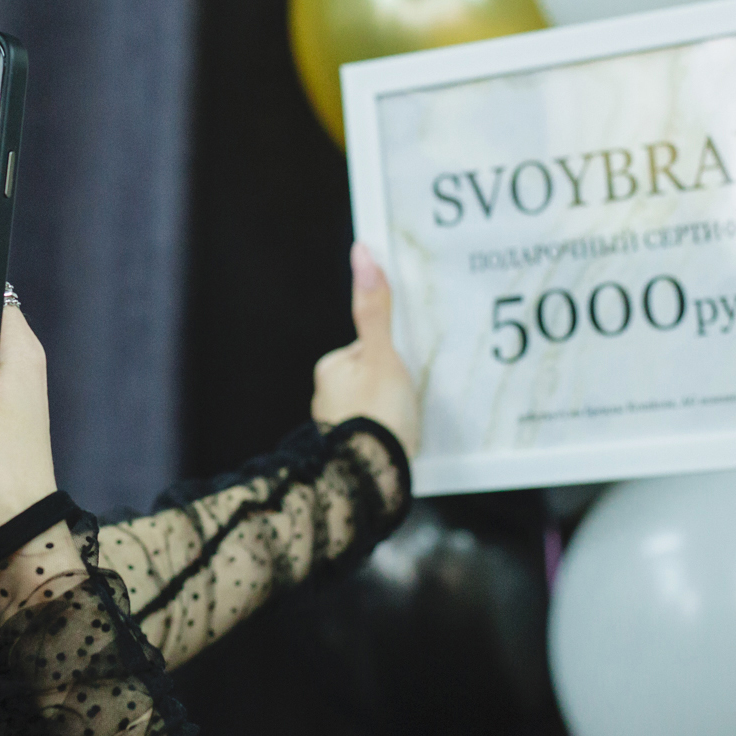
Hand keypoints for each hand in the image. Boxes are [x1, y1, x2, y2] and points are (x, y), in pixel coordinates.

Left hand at [311, 243, 420, 455]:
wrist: (373, 480)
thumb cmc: (379, 416)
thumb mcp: (384, 356)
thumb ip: (376, 309)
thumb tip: (363, 255)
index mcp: (331, 369)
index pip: (371, 348)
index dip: (395, 358)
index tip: (406, 374)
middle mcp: (327, 396)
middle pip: (374, 377)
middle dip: (393, 387)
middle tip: (408, 402)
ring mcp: (337, 426)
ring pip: (376, 406)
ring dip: (392, 413)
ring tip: (406, 426)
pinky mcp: (351, 451)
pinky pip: (375, 432)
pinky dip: (389, 434)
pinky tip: (401, 445)